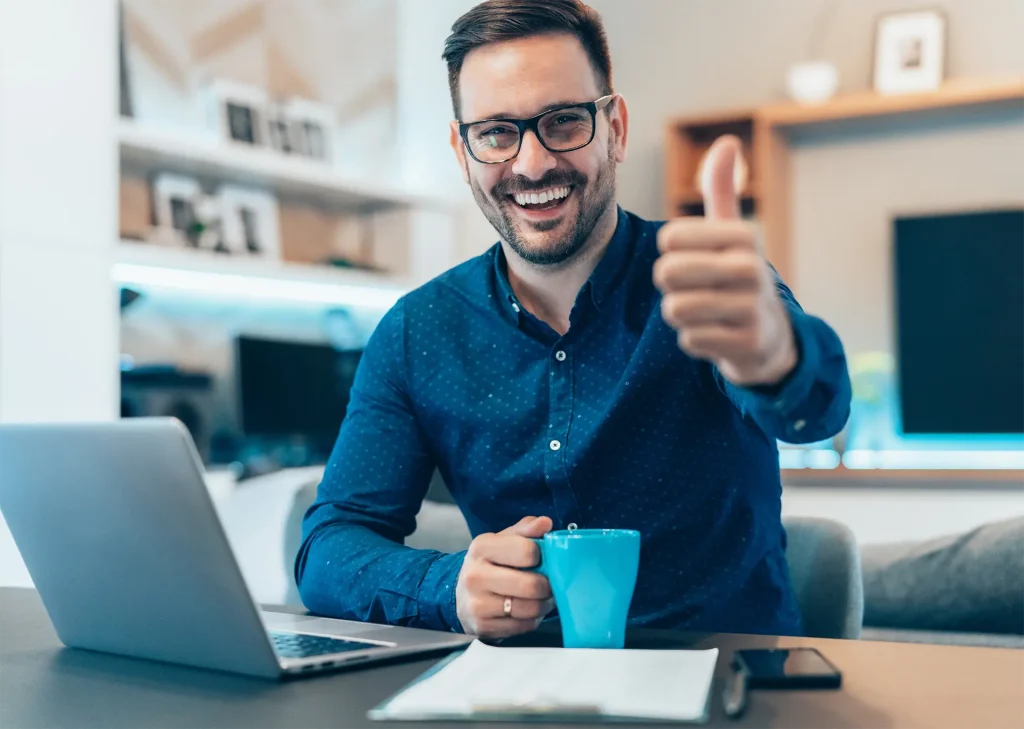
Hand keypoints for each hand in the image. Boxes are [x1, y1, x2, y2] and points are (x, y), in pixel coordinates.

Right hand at [456, 516, 554, 638]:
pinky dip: (531, 620)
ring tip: (540, 598)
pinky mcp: (482, 626)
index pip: (526, 550)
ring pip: (529, 608)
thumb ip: (526, 529)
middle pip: (530, 585)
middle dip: (547, 586)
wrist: (460, 594)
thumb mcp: (503, 540)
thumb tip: (545, 523)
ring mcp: (477, 603)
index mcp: (482, 547)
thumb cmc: (489, 564)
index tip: (541, 559)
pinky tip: (526, 611)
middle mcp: (475, 575)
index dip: (542, 556)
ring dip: (542, 605)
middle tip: (549, 584)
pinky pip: (523, 626)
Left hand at [653, 135, 797, 386]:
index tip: (695, 258)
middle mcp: (751, 269)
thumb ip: (722, 190)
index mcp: (743, 237)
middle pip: (667, 273)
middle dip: (671, 286)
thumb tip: (726, 141)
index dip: (671, 253)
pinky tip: (716, 334)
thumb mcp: (733, 233)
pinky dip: (694, 340)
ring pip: (674, 309)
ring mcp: (751, 308)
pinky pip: (688, 340)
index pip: (669, 238)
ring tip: (706, 311)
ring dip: (681, 315)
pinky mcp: (746, 344)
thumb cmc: (738, 276)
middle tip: (696, 289)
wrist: (770, 337)